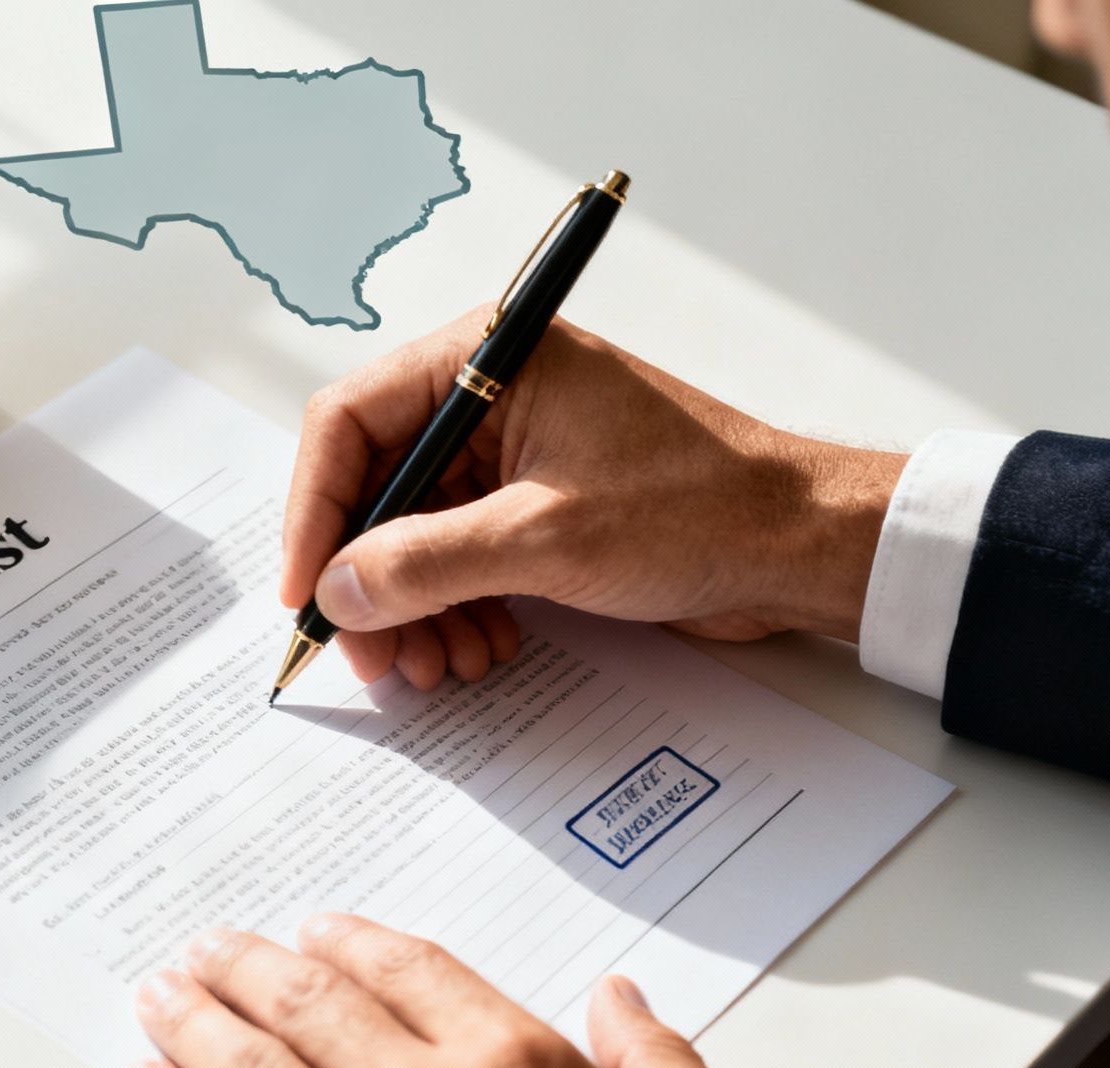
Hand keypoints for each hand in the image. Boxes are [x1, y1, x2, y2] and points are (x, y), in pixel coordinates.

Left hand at [124, 916, 761, 1067]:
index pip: (406, 967)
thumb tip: (621, 1003)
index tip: (312, 931)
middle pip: (309, 1004)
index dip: (348, 939)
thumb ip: (659, 1065)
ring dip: (193, 1024)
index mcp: (518, 1064)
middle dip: (244, 969)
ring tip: (160, 997)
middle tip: (206, 951)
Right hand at [281, 309, 905, 688]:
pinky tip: (475, 651)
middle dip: (367, 578)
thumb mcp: (545, 538)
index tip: (307, 590)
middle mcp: (489, 395)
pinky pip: (459, 557)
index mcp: (486, 358)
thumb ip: (426, 563)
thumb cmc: (700, 508)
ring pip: (413, 533)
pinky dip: (454, 609)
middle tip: (370, 656)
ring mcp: (512, 453)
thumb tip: (338, 590)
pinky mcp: (535, 504)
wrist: (802, 546)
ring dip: (412, 608)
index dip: (315, 511)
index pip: (350, 422)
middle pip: (376, 486)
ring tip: (435, 668)